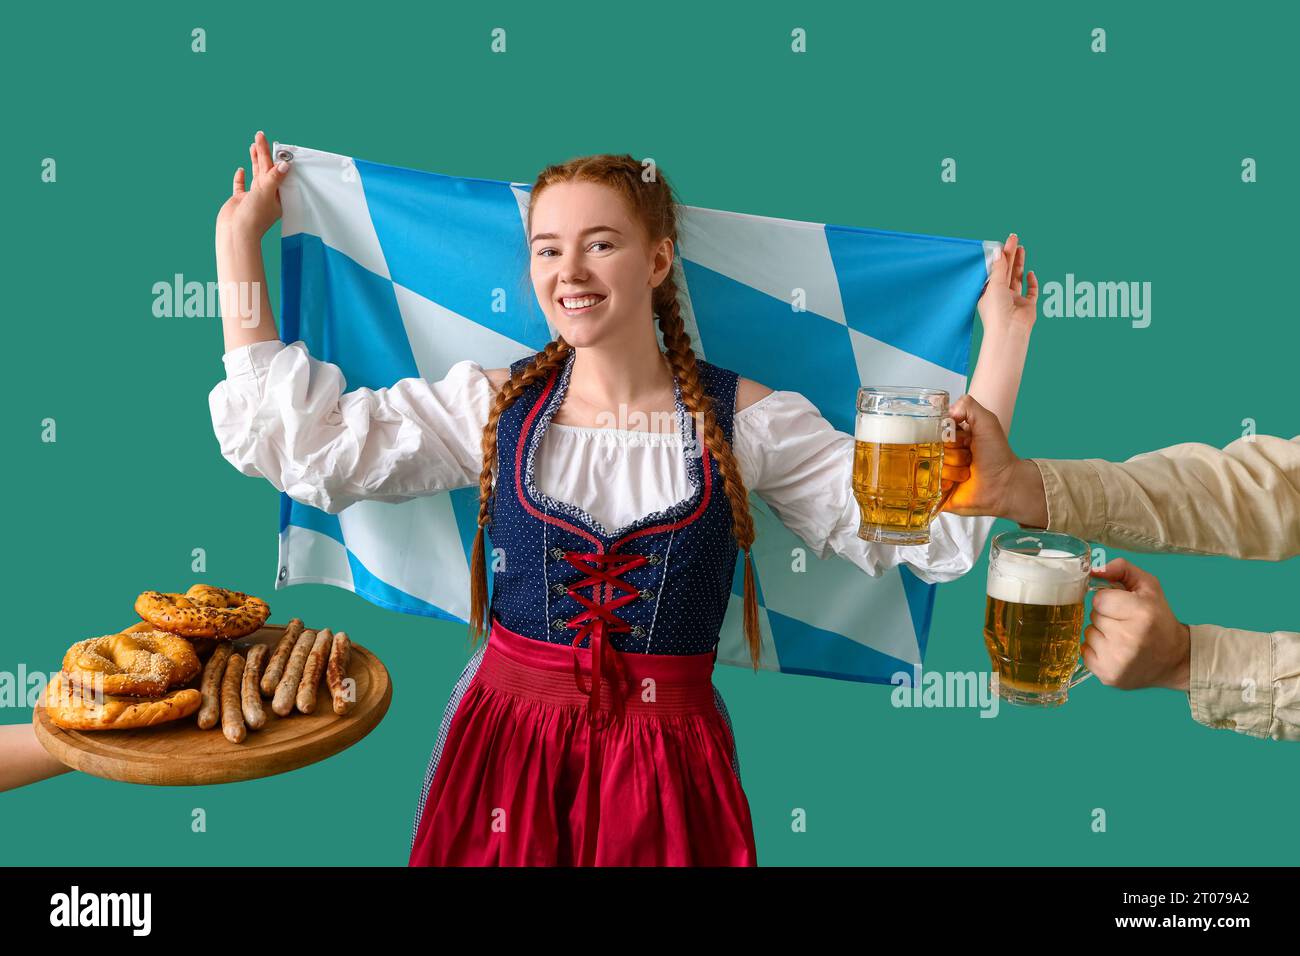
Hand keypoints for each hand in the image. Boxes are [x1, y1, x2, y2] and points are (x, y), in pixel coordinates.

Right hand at [216, 130, 290, 242]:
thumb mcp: (266, 193)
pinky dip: (241, 178)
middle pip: (266, 170)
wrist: (235, 232)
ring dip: (254, 161)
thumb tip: (286, 164)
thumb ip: (274, 177)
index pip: (277, 172)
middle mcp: (267, 197)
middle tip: (260, 136)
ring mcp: (253, 198)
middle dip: (263, 153)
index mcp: (277, 197)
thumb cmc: (254, 217)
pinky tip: (241, 170)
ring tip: (253, 146)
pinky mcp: (240, 200)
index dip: (275, 157)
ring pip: (255, 175)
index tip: (275, 143)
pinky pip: (241, 186)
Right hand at [940, 393, 1046, 525]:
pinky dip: (944, 484)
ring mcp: (939, 472)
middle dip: (951, 454)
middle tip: (968, 458)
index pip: (931, 430)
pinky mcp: (937, 491)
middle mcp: (943, 453)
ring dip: (951, 470)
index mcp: (951, 436)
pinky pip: (927, 485)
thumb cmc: (997, 454)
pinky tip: (957, 485)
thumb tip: (947, 411)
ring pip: (930, 467)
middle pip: (929, 449)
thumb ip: (968, 405)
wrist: (1005, 485)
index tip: (961, 440)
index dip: (946, 436)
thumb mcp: (987, 422)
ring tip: (967, 473)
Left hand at [977, 233, 1038, 337]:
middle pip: (1006, 271)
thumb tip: (998, 251)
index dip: (1000, 256)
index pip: (994, 270)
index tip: (1004, 242)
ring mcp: (1015, 300)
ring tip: (1021, 248)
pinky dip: (1032, 282)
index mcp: (989, 293)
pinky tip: (1031, 273)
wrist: (1010, 330)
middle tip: (1014, 238)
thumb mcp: (995, 285)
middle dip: (1011, 255)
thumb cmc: (997, 310)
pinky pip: (1031, 291)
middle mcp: (1001, 296)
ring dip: (1020, 264)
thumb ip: (999, 268)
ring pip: (1018, 278)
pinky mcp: (1028, 305)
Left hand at [1084, 558, 1190, 691]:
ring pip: (1088, 633)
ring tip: (1121, 637)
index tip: (1123, 606)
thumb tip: (1094, 570)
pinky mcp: (1108, 676)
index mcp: (1141, 613)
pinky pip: (1085, 652)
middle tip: (1125, 623)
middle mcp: (1128, 638)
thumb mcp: (1149, 587)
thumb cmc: (1159, 619)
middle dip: (1106, 616)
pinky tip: (1115, 650)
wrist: (1175, 659)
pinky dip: (1096, 649)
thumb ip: (1122, 570)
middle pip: (1093, 616)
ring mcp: (1117, 661)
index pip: (1099, 599)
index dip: (1109, 600)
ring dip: (1100, 633)